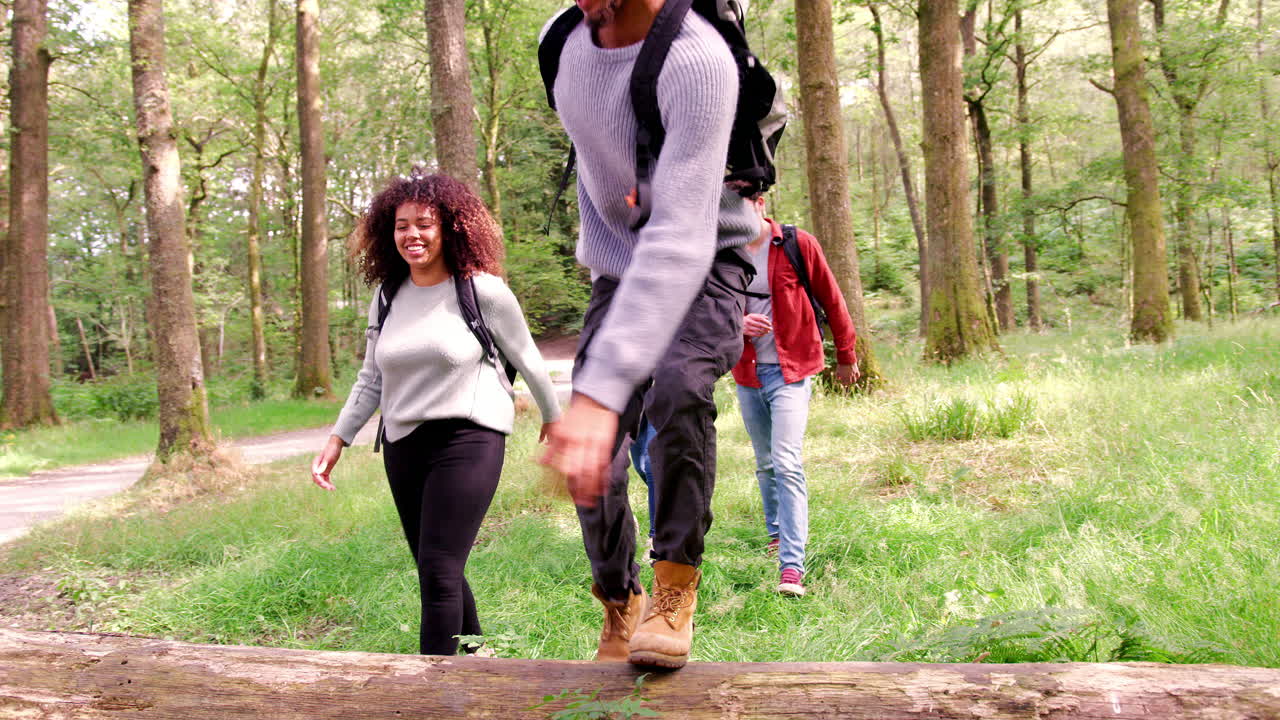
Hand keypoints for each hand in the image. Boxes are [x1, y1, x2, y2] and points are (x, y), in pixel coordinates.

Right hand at [311, 434, 344, 490]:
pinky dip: (328, 484)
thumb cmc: (332, 450)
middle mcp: (317, 468)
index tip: (324, 483)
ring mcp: (321, 470)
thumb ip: (323, 465)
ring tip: (332, 489)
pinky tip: (333, 488)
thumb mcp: (328, 457)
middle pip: (317, 479)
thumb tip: (316, 473)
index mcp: (316, 463)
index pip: (315, 474)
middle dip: (322, 484)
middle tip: (329, 488)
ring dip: (326, 485)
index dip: (318, 479)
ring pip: (321, 480)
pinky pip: (326, 480)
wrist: (336, 446)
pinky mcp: (326, 471)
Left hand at [539, 393, 617, 507]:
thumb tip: (540, 463)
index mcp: (568, 439)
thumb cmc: (576, 416)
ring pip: (593, 470)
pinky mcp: (607, 443)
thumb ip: (552, 448)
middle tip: (577, 502)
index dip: (563, 480)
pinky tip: (602, 489)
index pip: (565, 464)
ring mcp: (596, 444)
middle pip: (580, 470)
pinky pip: (605, 464)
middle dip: (579, 488)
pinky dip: (603, 478)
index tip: (561, 492)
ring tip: (589, 502)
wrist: (595, 400)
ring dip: (591, 487)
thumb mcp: (559, 429)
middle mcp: (581, 443)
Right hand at [743, 313, 772, 337]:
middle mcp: (749, 321)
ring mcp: (747, 327)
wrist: (737, 323)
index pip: (760, 318)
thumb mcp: (752, 316)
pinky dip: (760, 334)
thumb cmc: (747, 319)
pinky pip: (754, 334)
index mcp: (750, 316)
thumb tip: (767, 317)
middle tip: (771, 328)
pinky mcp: (746, 332)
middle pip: (759, 324)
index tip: (770, 324)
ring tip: (768, 332)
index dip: (766, 321)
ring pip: (757, 330)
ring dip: (764, 331)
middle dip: (766, 327)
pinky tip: (763, 334)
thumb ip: (759, 316)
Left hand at [835, 362, 859, 385]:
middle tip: (848, 381)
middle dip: (848, 383)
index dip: (844, 383)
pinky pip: (858, 376)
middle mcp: (849, 376)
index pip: (845, 383)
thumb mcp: (837, 370)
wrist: (846, 359)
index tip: (844, 383)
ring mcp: (853, 374)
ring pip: (854, 380)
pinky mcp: (856, 371)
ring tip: (852, 379)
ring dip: (853, 380)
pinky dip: (857, 376)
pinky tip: (855, 375)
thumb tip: (839, 379)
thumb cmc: (841, 364)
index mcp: (844, 377)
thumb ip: (837, 375)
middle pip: (850, 383)